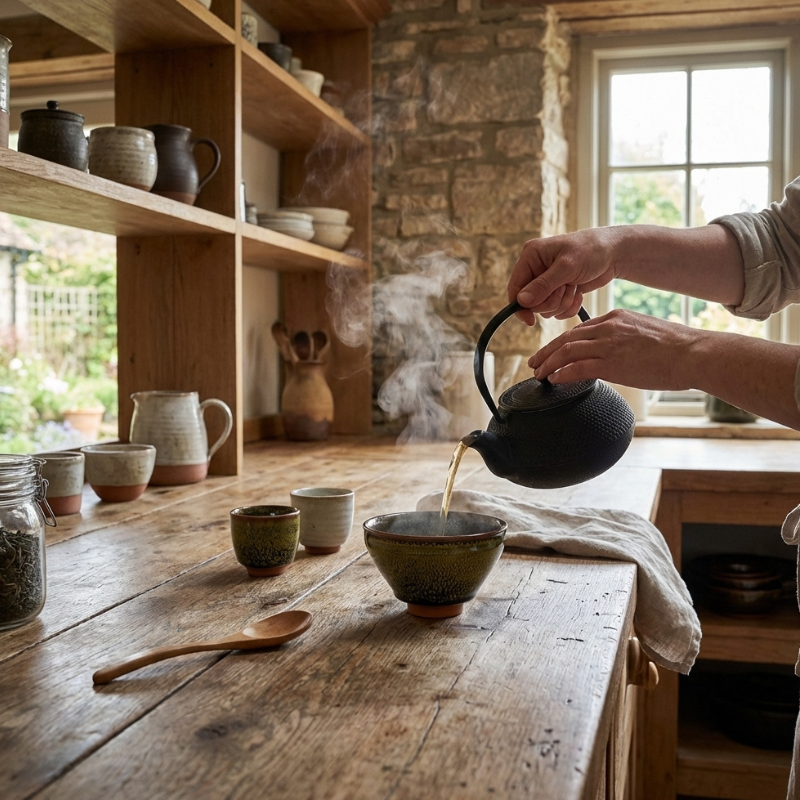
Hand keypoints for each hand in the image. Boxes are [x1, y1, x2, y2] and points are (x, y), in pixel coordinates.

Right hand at [508, 228, 622, 323]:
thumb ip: (543, 285)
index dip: (520, 306)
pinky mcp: (558, 291)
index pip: (515, 287)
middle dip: (551, 301)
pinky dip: (568, 306)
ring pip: (544, 309)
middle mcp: (536, 269)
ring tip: (574, 287)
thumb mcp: (567, 267)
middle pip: (531, 302)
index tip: (530, 321)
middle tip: (566, 288)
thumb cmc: (591, 250)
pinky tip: (578, 293)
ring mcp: (547, 281)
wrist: (614, 253)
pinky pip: (556, 310)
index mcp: (531, 256)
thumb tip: (521, 301)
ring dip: (562, 303)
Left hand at [530, 309, 696, 389]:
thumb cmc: (678, 348)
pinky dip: (562, 373)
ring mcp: (608, 345)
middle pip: (567, 339)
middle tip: (535, 362)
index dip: (562, 342)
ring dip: (549, 364)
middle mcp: (608, 328)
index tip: (553, 351)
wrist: (693, 353)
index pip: (580, 329)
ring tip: (539, 373)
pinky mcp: (611, 363)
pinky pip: (577, 368)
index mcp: (616, 318)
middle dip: (547, 352)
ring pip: (567, 352)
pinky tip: (554, 380)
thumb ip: (624, 340)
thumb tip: (613, 356)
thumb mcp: (645, 333)